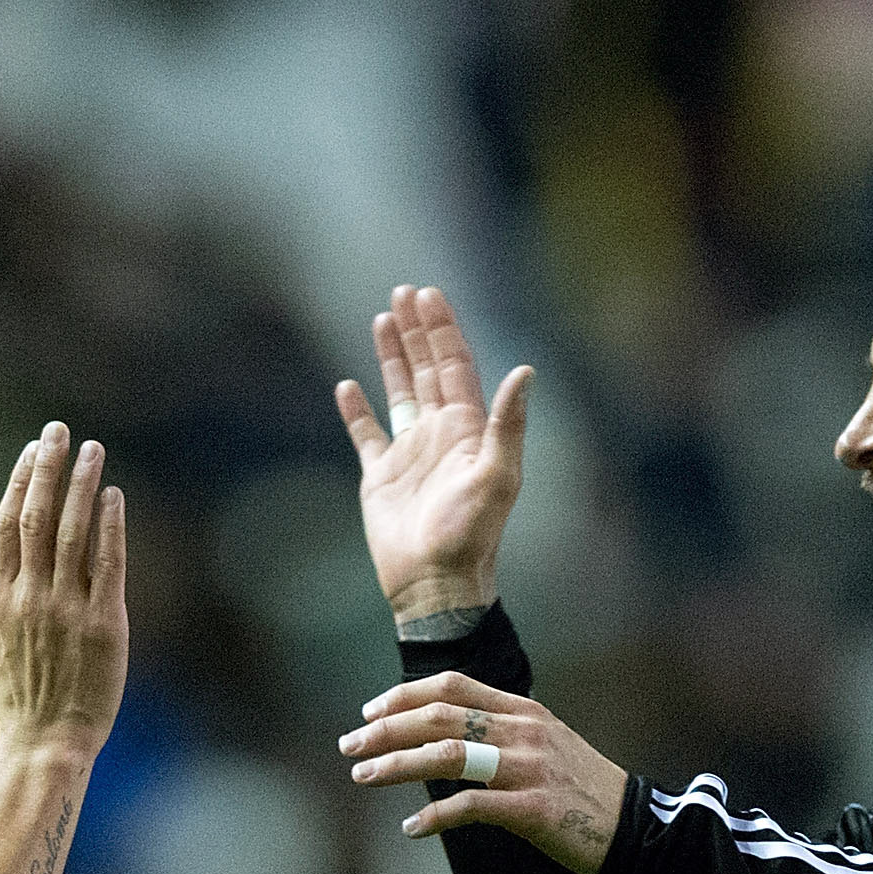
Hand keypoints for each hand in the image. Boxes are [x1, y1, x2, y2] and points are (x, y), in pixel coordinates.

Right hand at [0, 422, 128, 752]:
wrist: (46, 738)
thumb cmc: (12, 693)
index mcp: (0, 596)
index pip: (6, 524)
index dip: (21, 481)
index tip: (34, 450)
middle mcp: (30, 596)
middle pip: (37, 517)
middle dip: (49, 469)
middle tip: (60, 431)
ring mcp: (67, 609)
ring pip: (73, 533)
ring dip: (82, 486)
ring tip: (93, 450)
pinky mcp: (104, 624)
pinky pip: (107, 565)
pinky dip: (110, 528)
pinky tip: (113, 497)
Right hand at [334, 286, 533, 622]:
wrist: (435, 582)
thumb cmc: (471, 533)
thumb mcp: (498, 476)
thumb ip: (509, 424)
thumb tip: (525, 370)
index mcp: (467, 428)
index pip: (455, 366)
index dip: (443, 330)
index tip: (428, 296)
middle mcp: (439, 433)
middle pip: (427, 369)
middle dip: (417, 330)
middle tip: (404, 292)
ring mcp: (409, 453)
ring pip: (399, 392)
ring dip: (391, 357)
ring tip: (381, 320)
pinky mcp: (382, 477)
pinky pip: (367, 435)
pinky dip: (357, 411)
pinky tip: (347, 387)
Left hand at [339, 670, 627, 873]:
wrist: (636, 828)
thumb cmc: (582, 791)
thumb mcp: (545, 746)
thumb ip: (500, 734)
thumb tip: (443, 737)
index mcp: (523, 712)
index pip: (453, 686)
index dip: (405, 696)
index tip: (370, 713)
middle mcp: (523, 731)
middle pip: (439, 717)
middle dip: (386, 730)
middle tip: (349, 746)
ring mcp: (528, 768)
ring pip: (446, 755)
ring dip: (396, 765)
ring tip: (362, 776)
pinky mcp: (533, 808)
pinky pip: (470, 807)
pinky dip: (434, 817)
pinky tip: (411, 829)